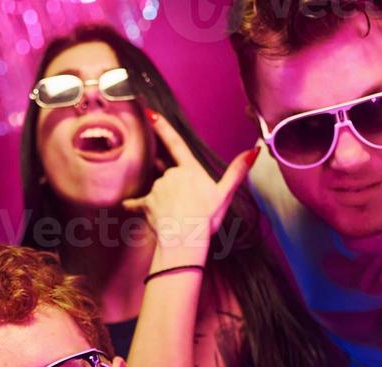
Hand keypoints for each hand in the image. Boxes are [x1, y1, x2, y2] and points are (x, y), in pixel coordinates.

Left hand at [122, 112, 257, 263]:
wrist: (185, 238)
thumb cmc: (206, 217)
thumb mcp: (225, 194)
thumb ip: (237, 171)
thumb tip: (254, 150)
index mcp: (190, 170)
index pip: (176, 143)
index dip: (163, 127)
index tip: (150, 113)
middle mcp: (171, 175)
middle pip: (169, 174)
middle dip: (175, 186)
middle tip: (186, 206)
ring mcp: (157, 189)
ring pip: (158, 189)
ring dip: (163, 198)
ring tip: (174, 215)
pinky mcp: (146, 203)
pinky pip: (136, 203)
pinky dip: (133, 205)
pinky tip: (127, 206)